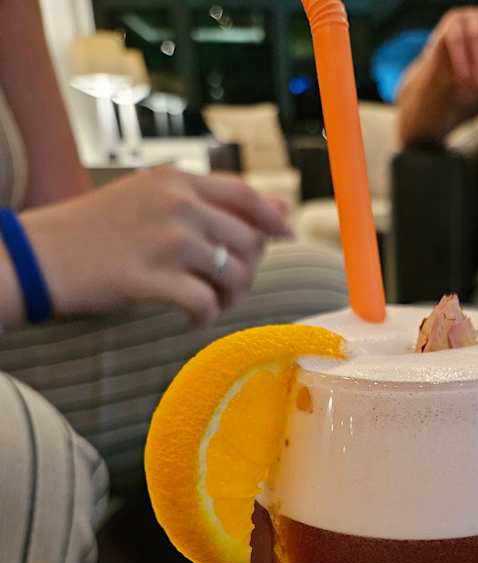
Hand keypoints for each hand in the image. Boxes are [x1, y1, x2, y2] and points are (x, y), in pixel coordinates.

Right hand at [21, 166, 290, 324]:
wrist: (42, 255)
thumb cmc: (98, 230)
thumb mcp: (152, 197)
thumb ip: (212, 201)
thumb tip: (281, 209)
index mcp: (176, 180)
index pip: (246, 195)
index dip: (273, 219)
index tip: (286, 236)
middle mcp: (176, 205)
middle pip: (249, 242)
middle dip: (248, 272)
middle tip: (226, 289)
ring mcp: (164, 241)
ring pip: (234, 276)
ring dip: (229, 299)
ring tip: (208, 303)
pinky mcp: (149, 279)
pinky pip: (204, 304)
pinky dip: (204, 317)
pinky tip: (188, 317)